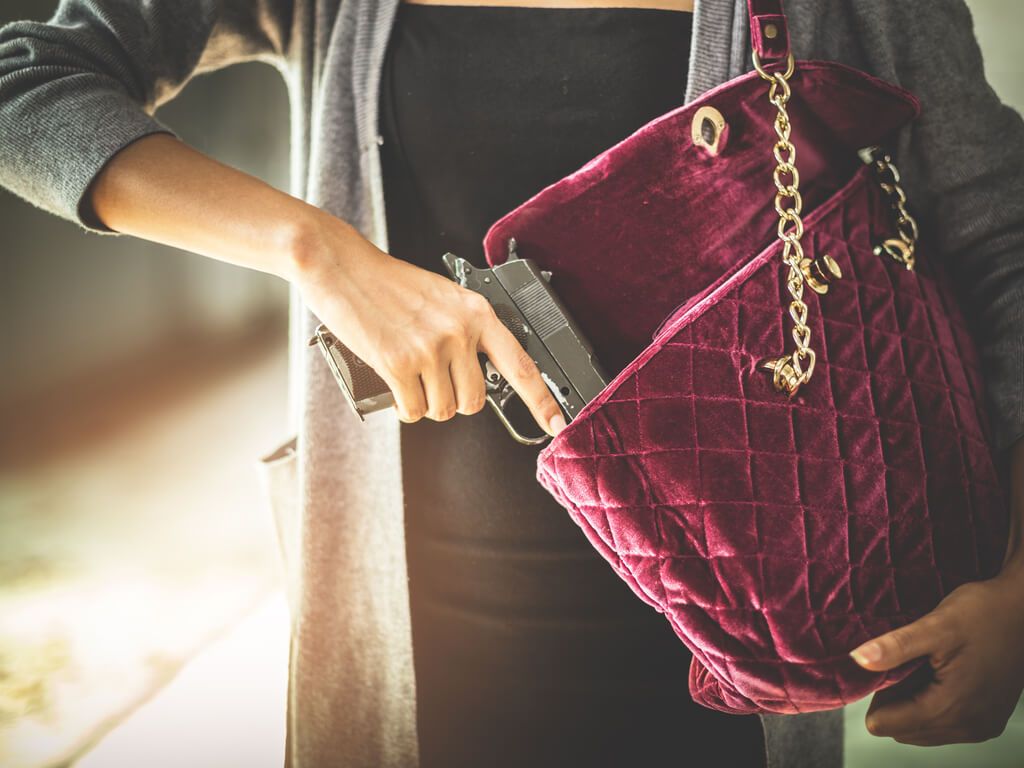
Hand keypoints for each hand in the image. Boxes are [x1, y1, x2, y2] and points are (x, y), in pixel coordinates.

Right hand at [291, 214, 565, 435]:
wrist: (341, 266)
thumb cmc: (387, 282)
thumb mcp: (442, 297)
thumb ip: (465, 329)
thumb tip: (474, 370)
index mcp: (476, 312)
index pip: (520, 364)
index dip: (541, 400)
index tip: (556, 422)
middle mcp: (459, 331)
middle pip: (475, 400)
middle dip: (455, 401)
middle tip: (435, 383)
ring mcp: (430, 349)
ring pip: (442, 410)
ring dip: (426, 404)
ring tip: (411, 379)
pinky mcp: (399, 364)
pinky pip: (413, 410)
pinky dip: (404, 408)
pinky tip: (396, 390)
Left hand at [848, 559, 1023, 745]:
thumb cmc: (985, 613)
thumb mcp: (935, 625)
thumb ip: (895, 647)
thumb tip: (858, 659)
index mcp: (951, 708)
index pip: (887, 725)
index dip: (875, 696)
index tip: (881, 668)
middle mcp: (968, 726)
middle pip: (903, 730)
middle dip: (893, 701)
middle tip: (902, 663)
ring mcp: (980, 725)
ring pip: (922, 730)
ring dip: (911, 704)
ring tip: (919, 666)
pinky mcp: (987, 719)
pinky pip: (944, 725)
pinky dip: (931, 706)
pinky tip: (935, 675)